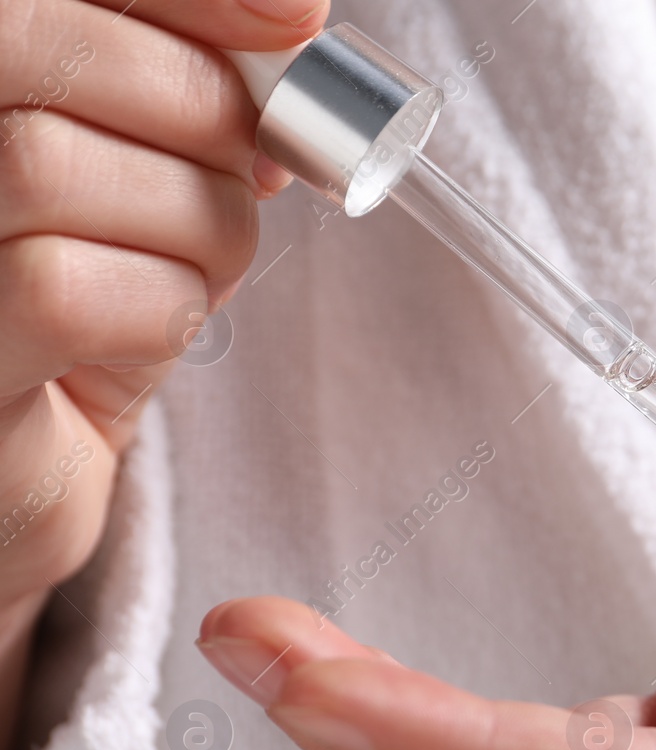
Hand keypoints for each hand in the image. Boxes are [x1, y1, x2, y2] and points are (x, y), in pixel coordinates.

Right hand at [0, 0, 327, 749]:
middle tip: (240, 185)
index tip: (301, 19)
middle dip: (202, 120)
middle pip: (66, 58)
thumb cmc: (75, 319)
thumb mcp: (144, 194)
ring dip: (191, 230)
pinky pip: (70, 287)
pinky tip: (141, 335)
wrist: (15, 473)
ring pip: (63, 167)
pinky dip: (157, 310)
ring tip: (185, 275)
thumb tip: (292, 37)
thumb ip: (190, 109)